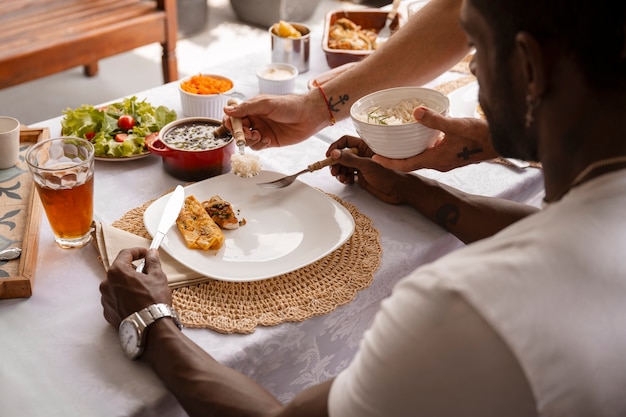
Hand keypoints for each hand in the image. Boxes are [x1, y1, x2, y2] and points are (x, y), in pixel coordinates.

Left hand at [99, 248, 171, 327]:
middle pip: (119, 270)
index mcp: (117, 272)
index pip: (125, 254)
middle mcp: (106, 284)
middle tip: (146, 274)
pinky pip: (115, 299)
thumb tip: (151, 253)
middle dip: (132, 269)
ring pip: (116, 286)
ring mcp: (105, 299)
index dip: (137, 252)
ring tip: (142, 291)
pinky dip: (124, 298)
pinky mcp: (107, 312)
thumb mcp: (157, 277)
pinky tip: (136, 302)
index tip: (146, 253)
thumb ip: (152, 262)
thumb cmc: (154, 301)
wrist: (150, 328)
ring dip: (127, 285)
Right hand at [222, 93, 327, 149]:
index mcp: (253, 108)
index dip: (230, 121)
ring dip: (249, 140)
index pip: (234, 116)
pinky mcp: (269, 141)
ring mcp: (262, 130)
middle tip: (245, 133)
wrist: (309, 116)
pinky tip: (267, 140)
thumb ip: (246, 107)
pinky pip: (257, 147)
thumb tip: (227, 110)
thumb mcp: (266, 103)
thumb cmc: (290, 105)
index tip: (230, 125)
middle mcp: (255, 119)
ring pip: (246, 140)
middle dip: (239, 133)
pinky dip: (259, 145)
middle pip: (238, 129)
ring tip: (258, 135)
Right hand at [328, 147, 408, 204]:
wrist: (399, 190)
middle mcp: (363, 155)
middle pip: (342, 154)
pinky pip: (348, 175)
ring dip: (339, 171)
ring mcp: (362, 166)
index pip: (346, 141)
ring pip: (344, 165)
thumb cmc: (389, 175)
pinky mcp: (361, 176)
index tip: (329, 155)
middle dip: (336, 162)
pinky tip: (346, 180)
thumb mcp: (367, 165)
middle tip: (333, 170)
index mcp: (366, 146)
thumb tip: (334, 153)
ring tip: (341, 177)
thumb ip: (349, 159)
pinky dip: (344, 177)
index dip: (336, 147)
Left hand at [372, 106, 496, 171]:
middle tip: (380, 149)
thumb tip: (415, 111)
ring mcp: (445, 160)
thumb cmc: (480, 135)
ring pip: (420, 159)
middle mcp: (438, 163)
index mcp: (435, 160)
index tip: (374, 158)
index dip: (388, 163)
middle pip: (410, 163)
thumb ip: (435, 119)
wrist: (501, 142)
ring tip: (394, 143)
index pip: (405, 165)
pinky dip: (420, 148)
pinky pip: (430, 154)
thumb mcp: (456, 125)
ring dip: (407, 154)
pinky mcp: (452, 155)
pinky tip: (419, 137)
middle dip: (394, 158)